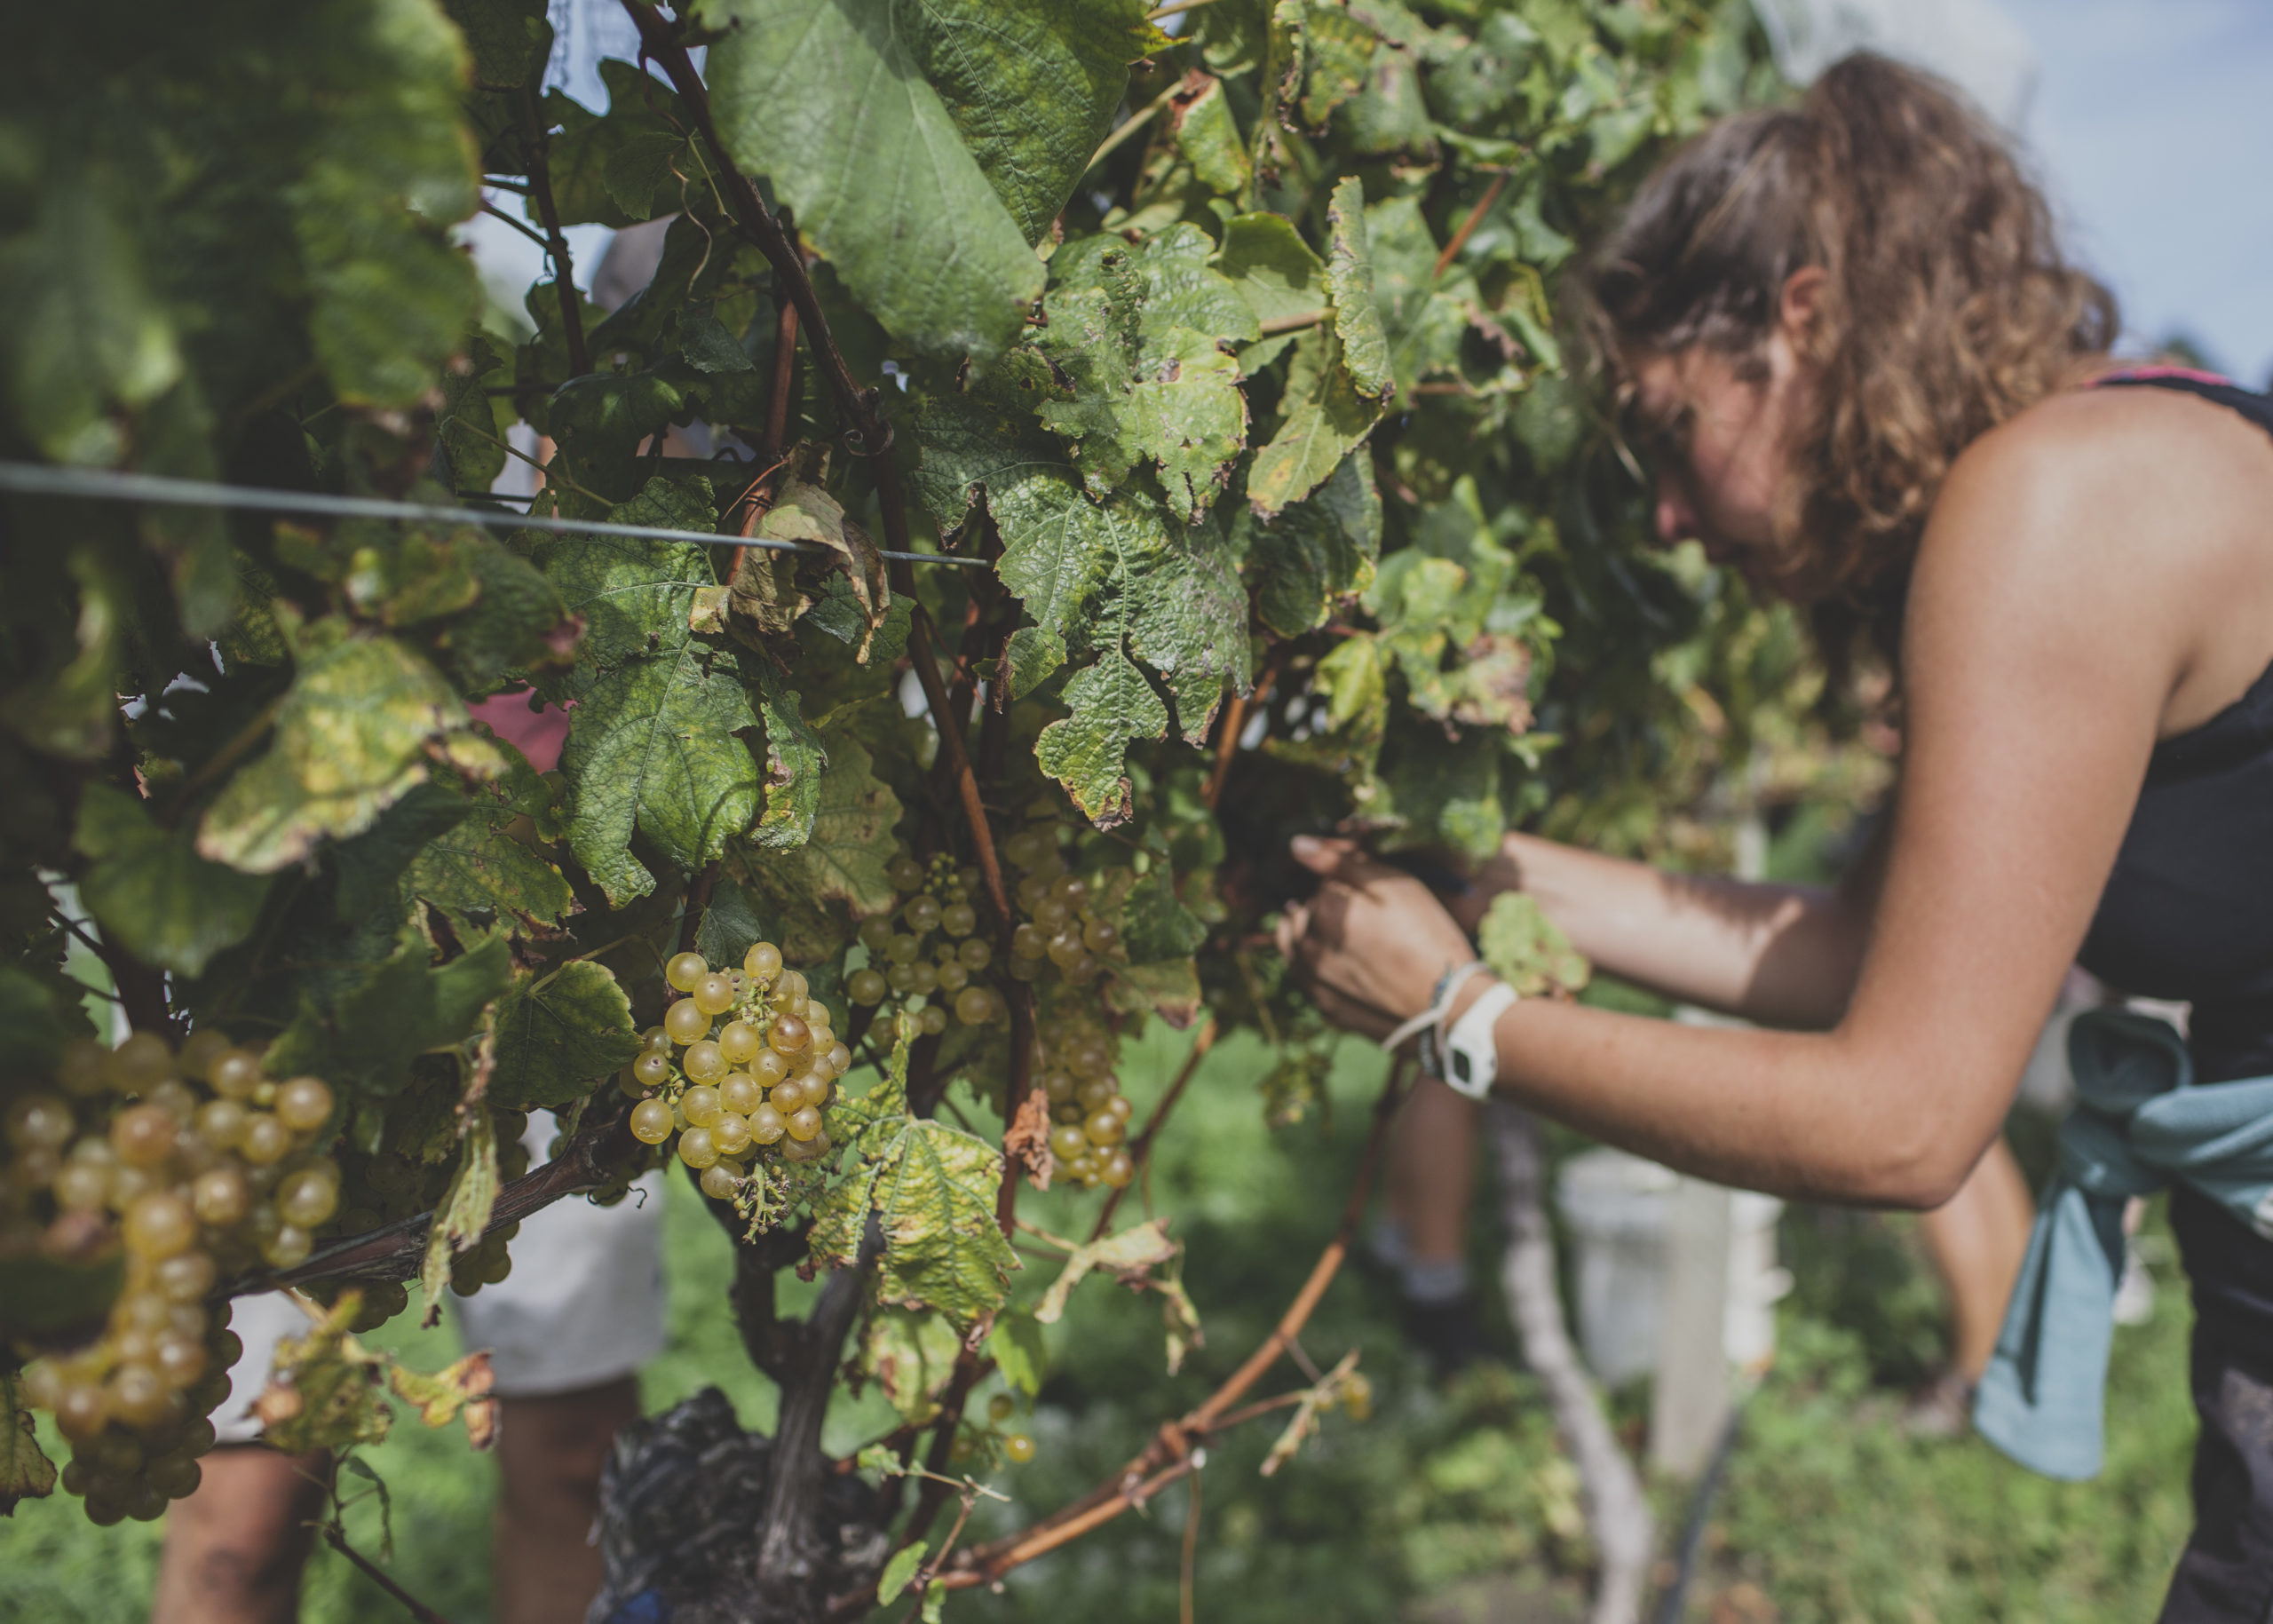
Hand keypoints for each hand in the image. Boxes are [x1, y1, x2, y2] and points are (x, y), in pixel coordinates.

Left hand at [1274, 836, 1479, 1043]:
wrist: (1447, 1006)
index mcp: (1321, 909)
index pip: (1319, 877)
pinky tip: (1350, 963)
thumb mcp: (1392, 885)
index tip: (1371, 880)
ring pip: (1299, 942)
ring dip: (1314, 932)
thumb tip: (1296, 844)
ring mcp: (1311, 980)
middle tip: (1367, 912)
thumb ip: (1339, 862)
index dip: (1344, 872)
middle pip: (1305, 910)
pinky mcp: (1324, 1006)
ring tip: (1352, 935)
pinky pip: (1308, 975)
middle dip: (1326, 904)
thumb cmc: (1426, 937)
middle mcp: (1306, 945)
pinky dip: (1320, 963)